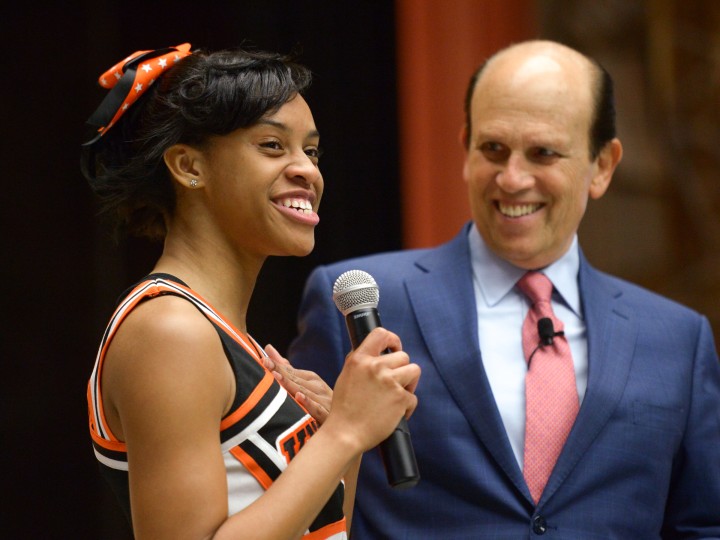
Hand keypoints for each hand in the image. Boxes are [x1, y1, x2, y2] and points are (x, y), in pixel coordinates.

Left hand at [263, 344, 331, 424]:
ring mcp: (324, 401)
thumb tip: (268, 347)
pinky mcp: (327, 416)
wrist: (345, 424)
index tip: (263, 359)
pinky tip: (299, 396)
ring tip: (277, 377)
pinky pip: (317, 409)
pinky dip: (308, 403)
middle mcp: (318, 388)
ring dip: (291, 384)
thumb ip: (286, 368)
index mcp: (312, 379)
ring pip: (305, 392)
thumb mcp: (303, 384)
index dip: (277, 365)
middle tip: (266, 363)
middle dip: (280, 371)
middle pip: (296, 379)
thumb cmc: (320, 403)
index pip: (291, 371)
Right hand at [326, 328, 420, 451]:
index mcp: (359, 360)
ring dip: (409, 383)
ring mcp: (390, 382)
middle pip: (403, 356)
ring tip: (399, 395)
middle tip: (396, 383)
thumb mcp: (346, 376)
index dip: (393, 339)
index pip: (380, 334)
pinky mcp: (401, 398)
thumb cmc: (344, 409)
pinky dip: (407, 407)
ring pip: (414, 371)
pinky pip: (413, 397)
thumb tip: (376, 353)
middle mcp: (375, 367)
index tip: (395, 348)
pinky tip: (395, 414)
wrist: (345, 434)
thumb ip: (361, 363)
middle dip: (402, 369)